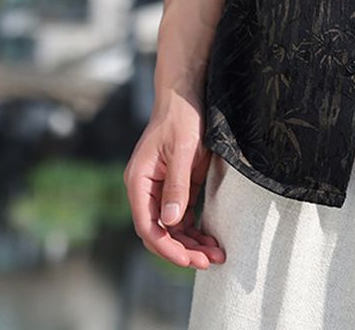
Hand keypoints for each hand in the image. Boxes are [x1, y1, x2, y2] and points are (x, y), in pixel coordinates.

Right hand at [123, 89, 225, 268]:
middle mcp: (146, 189)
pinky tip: (210, 240)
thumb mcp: (184, 150)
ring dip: (191, 243)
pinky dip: (195, 229)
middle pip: (160, 232)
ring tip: (216, 255)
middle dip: (183, 250)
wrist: (187, 93)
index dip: (168, 247)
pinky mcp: (177, 185)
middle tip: (210, 261)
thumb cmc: (182, 117)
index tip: (190, 260)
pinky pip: (182, 215)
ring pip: (172, 228)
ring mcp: (161, 189)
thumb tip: (170, 222)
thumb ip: (177, 185)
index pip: (148, 226)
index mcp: (139, 182)